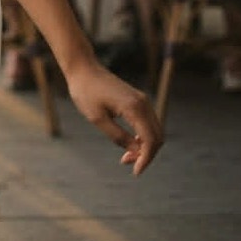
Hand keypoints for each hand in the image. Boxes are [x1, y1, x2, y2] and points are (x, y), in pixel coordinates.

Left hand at [65, 58, 163, 175]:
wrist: (83, 69)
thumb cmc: (86, 92)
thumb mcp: (98, 118)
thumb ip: (118, 136)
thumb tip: (135, 152)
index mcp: (134, 107)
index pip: (151, 139)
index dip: (146, 159)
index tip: (135, 172)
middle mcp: (143, 103)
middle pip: (157, 137)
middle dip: (146, 154)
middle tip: (127, 163)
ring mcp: (142, 101)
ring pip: (154, 131)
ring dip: (144, 147)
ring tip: (125, 157)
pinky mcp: (137, 100)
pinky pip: (147, 123)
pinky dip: (142, 137)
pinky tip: (129, 144)